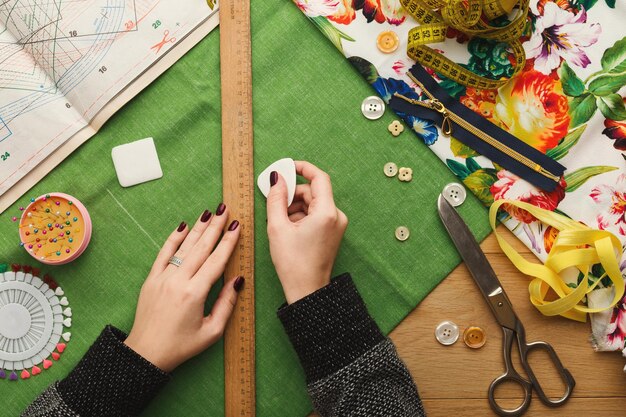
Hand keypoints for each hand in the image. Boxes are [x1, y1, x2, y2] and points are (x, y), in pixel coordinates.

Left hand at [124, 204, 243, 371]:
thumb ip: (227, 304)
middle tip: (225, 210)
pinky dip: (174, 239)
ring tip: (209, 212)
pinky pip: (163, 254)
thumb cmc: (181, 346)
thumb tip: (237, 280)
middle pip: (201, 248)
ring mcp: (163, 278)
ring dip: (198, 228)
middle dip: (215, 227)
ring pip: (184, 247)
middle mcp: (178, 281)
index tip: (237, 226)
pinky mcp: (151, 279)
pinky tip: (183, 226)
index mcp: (195, 293)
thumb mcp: (211, 332)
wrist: (146, 353)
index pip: (216, 261)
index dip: (228, 242)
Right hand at [266, 161, 347, 303]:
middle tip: (274, 202)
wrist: (307, 291)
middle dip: (293, 194)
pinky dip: (301, 216)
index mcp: (326, 212)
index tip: (286, 167)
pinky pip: (316, 214)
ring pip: (313, 203)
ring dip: (295, 207)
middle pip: (313, 191)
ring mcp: (337, 224)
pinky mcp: (333, 232)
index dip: (302, 168)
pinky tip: (288, 229)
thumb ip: (276, 199)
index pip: (319, 177)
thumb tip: (277, 179)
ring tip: (280, 223)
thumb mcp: (277, 227)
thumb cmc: (293, 263)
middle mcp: (336, 216)